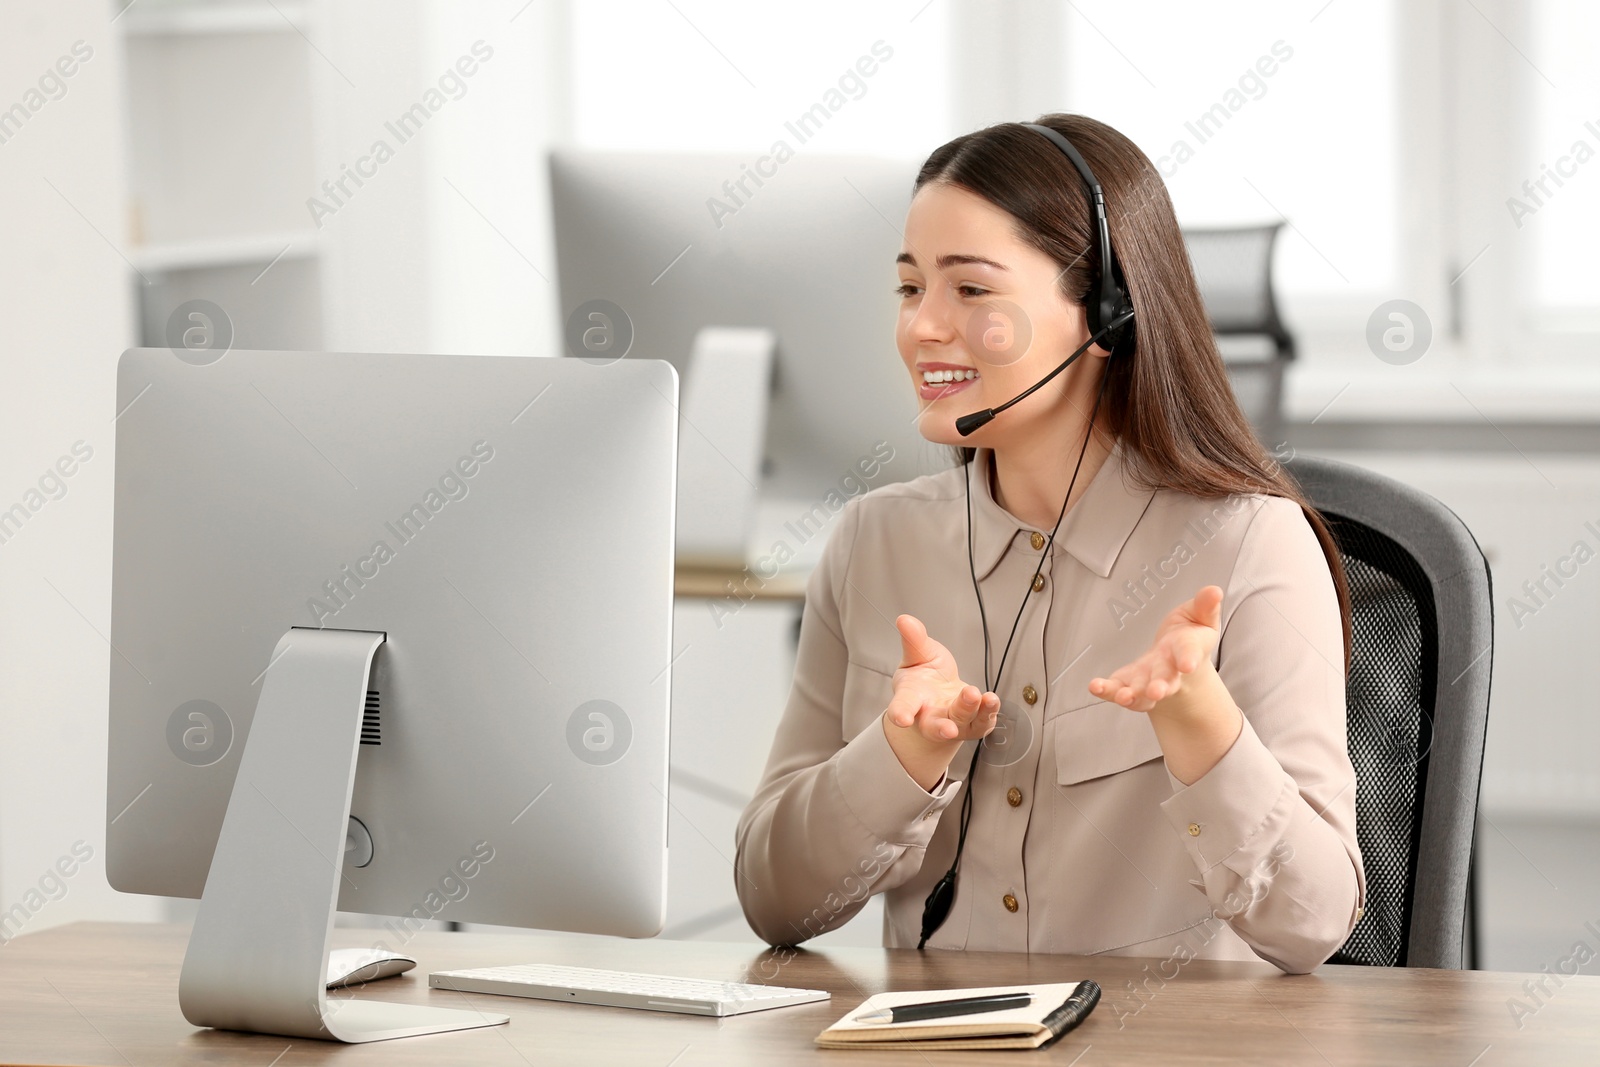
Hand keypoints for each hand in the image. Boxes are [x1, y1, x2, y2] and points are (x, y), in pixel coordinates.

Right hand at [882, 614, 999, 789]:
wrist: (941, 693)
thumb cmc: (925, 677)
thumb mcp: (918, 655)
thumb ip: (914, 640)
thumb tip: (905, 620)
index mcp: (911, 700)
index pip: (902, 707)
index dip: (900, 714)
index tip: (901, 718)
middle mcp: (931, 715)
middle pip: (934, 726)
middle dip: (941, 727)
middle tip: (948, 727)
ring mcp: (954, 721)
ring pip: (962, 721)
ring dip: (969, 709)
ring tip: (975, 694)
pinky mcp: (974, 723)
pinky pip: (983, 721)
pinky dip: (988, 712)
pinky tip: (991, 699)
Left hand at [1089, 585, 1223, 712]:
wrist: (1178, 662)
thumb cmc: (1189, 637)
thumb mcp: (1201, 617)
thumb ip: (1206, 606)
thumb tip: (1214, 590)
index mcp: (1187, 652)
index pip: (1189, 654)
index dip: (1188, 659)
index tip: (1187, 665)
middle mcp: (1168, 671)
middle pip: (1165, 681)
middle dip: (1160, 687)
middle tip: (1156, 692)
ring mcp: (1147, 681)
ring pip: (1141, 693)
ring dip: (1132, 695)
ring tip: (1123, 697)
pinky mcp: (1129, 683)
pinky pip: (1117, 689)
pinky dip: (1107, 690)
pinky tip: (1095, 686)